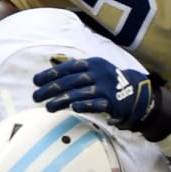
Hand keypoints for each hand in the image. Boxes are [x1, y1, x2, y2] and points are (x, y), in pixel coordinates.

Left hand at [31, 56, 155, 129]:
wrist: (135, 91)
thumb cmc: (107, 80)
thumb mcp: (93, 68)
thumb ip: (73, 66)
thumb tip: (51, 62)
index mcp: (91, 63)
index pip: (67, 67)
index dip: (50, 74)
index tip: (35, 81)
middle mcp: (98, 73)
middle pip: (71, 81)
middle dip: (51, 89)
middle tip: (36, 97)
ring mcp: (106, 87)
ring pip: (81, 93)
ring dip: (63, 100)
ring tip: (48, 107)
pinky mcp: (112, 102)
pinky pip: (97, 103)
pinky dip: (85, 105)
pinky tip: (74, 108)